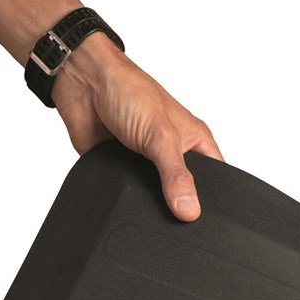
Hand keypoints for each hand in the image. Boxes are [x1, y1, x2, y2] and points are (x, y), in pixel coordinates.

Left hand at [51, 34, 222, 220]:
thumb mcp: (162, 136)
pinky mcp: (122, 170)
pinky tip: (125, 195)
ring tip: (149, 203)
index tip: (204, 218)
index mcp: (195, 142)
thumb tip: (190, 210)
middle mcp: (174, 154)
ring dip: (149, 202)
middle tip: (175, 215)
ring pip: (155, 198)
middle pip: (185, 194)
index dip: (213, 200)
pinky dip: (124, 197)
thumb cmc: (128, 90)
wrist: (83, 82)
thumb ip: (176, 175)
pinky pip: (128, 194)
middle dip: (179, 205)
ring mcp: (148, 164)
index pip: (216, 180)